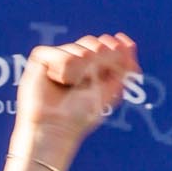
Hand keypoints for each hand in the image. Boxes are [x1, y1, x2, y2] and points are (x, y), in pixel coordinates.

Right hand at [3, 33, 137, 170]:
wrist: (56, 127)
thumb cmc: (80, 116)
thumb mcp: (110, 92)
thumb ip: (123, 68)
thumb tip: (130, 44)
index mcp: (89, 65)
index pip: (105, 45)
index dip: (113, 49)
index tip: (115, 57)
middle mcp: (73, 58)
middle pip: (92, 43)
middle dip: (97, 62)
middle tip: (88, 82)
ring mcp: (56, 56)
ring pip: (79, 50)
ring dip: (80, 73)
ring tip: (69, 87)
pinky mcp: (41, 57)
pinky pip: (61, 53)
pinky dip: (63, 70)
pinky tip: (56, 81)